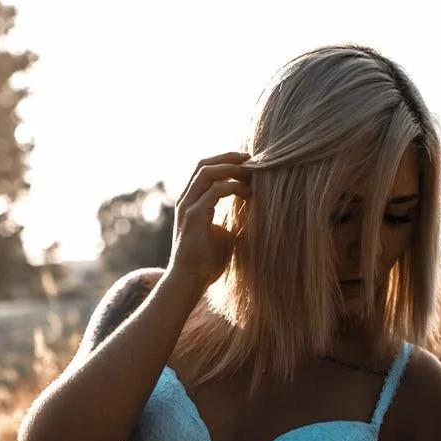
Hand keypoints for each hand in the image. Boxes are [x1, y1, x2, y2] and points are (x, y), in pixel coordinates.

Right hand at [165, 151, 249, 295]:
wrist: (190, 282)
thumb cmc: (206, 263)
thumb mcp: (225, 235)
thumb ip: (233, 220)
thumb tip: (254, 212)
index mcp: (191, 203)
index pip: (205, 170)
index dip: (225, 161)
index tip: (248, 163)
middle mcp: (186, 201)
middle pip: (204, 164)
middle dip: (229, 157)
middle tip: (252, 158)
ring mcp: (187, 207)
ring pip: (206, 172)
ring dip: (231, 168)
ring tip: (251, 172)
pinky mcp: (193, 217)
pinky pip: (214, 191)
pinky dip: (233, 187)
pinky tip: (248, 193)